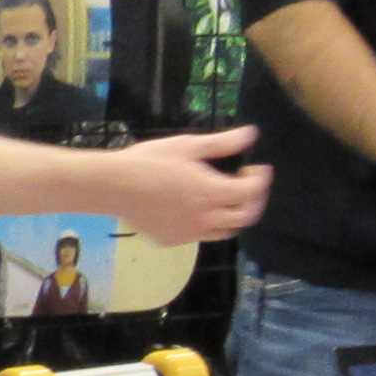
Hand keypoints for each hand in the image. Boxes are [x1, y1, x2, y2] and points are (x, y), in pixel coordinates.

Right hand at [92, 126, 270, 247]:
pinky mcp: (173, 240)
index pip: (251, 192)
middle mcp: (206, 219)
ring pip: (225, 231)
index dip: (260, 180)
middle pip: (245, 217)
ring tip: (222, 198)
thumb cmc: (150, 161)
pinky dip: (205, 223)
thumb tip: (250, 134)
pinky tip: (193, 208)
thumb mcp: (188, 145)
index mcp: (212, 193)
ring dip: (232, 215)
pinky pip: (199, 235)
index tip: (257, 168)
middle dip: (253, 200)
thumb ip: (222, 143)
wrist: (115, 186)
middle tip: (246, 185)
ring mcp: (189, 233)